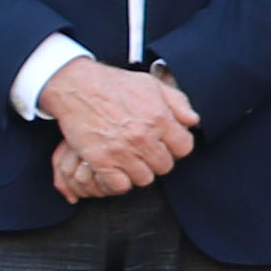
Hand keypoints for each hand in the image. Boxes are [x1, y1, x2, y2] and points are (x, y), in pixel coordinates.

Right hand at [40, 58, 197, 194]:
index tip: (166, 144)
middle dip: (157, 159)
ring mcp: (122, 151)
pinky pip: (120, 185)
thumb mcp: (151, 84)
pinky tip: (116, 169)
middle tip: (146, 151)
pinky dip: (119, 180)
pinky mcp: (101, 161)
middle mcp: (143, 137)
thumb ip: (178, 102)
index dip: (176, 146)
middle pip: (164, 166)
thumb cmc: (114, 84)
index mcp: (159, 118)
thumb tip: (193, 121)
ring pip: (144, 178)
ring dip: (138, 171)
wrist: (77, 86)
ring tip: (131, 159)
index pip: (184, 148)